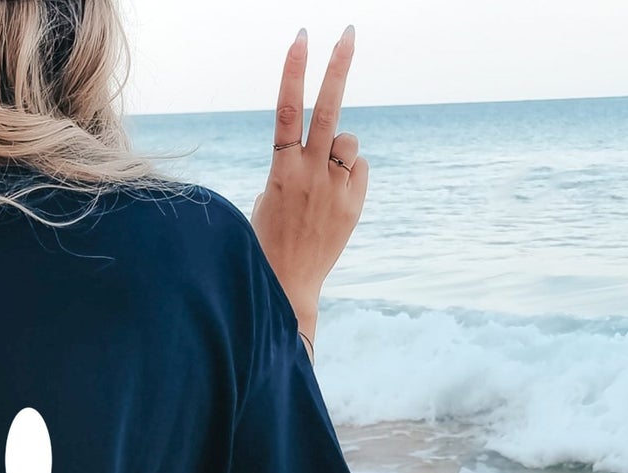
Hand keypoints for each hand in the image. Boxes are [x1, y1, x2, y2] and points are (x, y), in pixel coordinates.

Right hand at [251, 27, 368, 333]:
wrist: (287, 286)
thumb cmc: (269, 240)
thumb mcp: (268, 198)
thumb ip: (292, 165)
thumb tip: (322, 144)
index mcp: (280, 170)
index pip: (286, 110)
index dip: (293, 71)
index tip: (301, 38)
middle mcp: (310, 174)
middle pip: (327, 109)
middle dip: (337, 68)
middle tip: (347, 32)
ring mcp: (335, 188)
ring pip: (347, 142)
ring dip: (339, 149)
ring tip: (323, 181)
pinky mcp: (354, 203)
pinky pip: (359, 169)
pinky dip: (349, 176)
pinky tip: (334, 201)